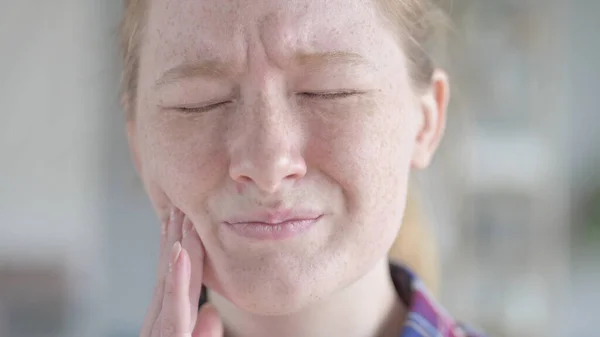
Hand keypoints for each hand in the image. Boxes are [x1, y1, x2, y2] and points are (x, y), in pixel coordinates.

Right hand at [140, 208, 222, 336]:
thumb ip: (203, 332)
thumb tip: (210, 311)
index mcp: (168, 326)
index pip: (174, 280)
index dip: (180, 249)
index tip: (184, 219)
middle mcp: (159, 324)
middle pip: (168, 273)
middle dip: (174, 236)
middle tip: (179, 201)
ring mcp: (160, 333)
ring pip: (170, 282)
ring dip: (177, 246)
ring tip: (181, 214)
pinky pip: (174, 308)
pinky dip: (177, 278)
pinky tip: (180, 252)